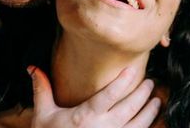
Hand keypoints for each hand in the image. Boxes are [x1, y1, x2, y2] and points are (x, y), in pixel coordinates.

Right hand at [28, 66, 160, 127]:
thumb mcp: (43, 116)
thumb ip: (42, 90)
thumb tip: (33, 68)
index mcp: (85, 116)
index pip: (110, 94)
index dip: (124, 80)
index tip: (133, 69)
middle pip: (130, 107)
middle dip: (143, 93)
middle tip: (150, 82)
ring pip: (139, 125)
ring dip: (150, 112)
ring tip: (156, 101)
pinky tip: (151, 122)